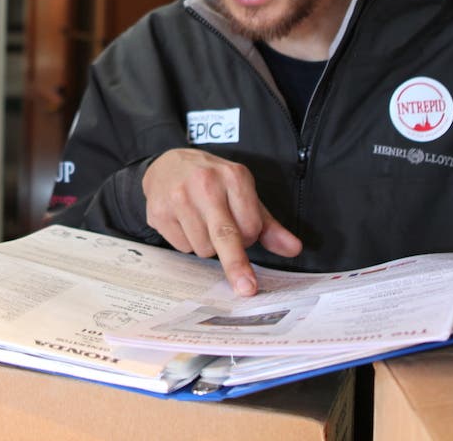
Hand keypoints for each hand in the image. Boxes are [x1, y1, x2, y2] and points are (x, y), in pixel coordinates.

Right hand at [141, 149, 301, 296]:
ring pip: (204, 248)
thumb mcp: (242, 193)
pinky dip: (188, 242)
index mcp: (233, 177)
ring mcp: (179, 197)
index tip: (244, 230)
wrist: (167, 163)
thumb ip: (267, 224)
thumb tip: (293, 249)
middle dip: (237, 264)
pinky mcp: (159, 212)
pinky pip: (182, 247)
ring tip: (202, 223)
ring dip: (208, 246)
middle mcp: (205, 184)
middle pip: (225, 235)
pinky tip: (184, 222)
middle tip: (247, 288)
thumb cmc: (211, 181)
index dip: (250, 235)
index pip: (251, 224)